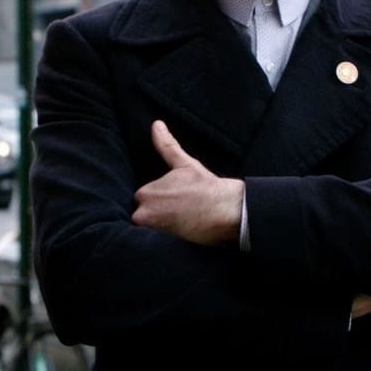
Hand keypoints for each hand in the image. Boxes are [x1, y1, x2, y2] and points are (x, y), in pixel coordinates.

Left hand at [132, 121, 244, 245]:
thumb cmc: (207, 187)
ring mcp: (153, 231)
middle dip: (157, 215)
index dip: (158, 201)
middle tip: (180, 213)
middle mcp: (144, 213)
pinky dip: (163, 241)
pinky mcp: (163, 245)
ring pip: (149, 229)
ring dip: (161, 227)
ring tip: (181, 223)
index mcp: (145, 193)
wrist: (228, 210)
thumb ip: (166, 146)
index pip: (142, 200)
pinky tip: (179, 234)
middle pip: (142, 215)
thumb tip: (155, 125)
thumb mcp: (184, 164)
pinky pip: (155, 244)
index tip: (174, 202)